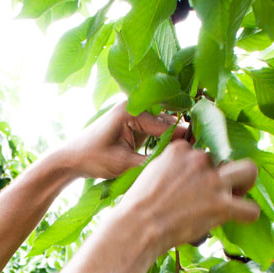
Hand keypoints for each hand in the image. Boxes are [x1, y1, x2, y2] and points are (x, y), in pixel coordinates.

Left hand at [46, 99, 188, 180]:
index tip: (199, 155)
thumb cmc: (92, 158)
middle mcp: (137, 107)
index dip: (183, 142)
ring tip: (193, 158)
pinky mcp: (137, 125)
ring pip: (166, 128)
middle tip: (201, 156)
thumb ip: (150, 163)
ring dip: (177, 142)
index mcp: (131, 110)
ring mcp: (137, 114)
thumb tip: (176, 166)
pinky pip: (159, 133)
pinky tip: (179, 157)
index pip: (165, 126)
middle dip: (183, 140)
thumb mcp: (122, 164)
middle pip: (169, 124)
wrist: (72, 158)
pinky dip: (167, 143)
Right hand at [116, 139, 261, 253]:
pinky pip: (250, 209)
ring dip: (245, 184)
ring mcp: (212, 181)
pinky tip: (240, 218)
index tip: (194, 184)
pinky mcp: (221, 205)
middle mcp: (199, 160)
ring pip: (249, 171)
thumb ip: (171, 167)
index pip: (201, 151)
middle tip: (221, 187)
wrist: (138, 226)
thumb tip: (183, 177)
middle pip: (226, 156)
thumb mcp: (152, 172)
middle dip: (227, 170)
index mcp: (180, 149)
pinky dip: (247, 214)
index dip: (201, 169)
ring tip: (236, 198)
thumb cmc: (138, 206)